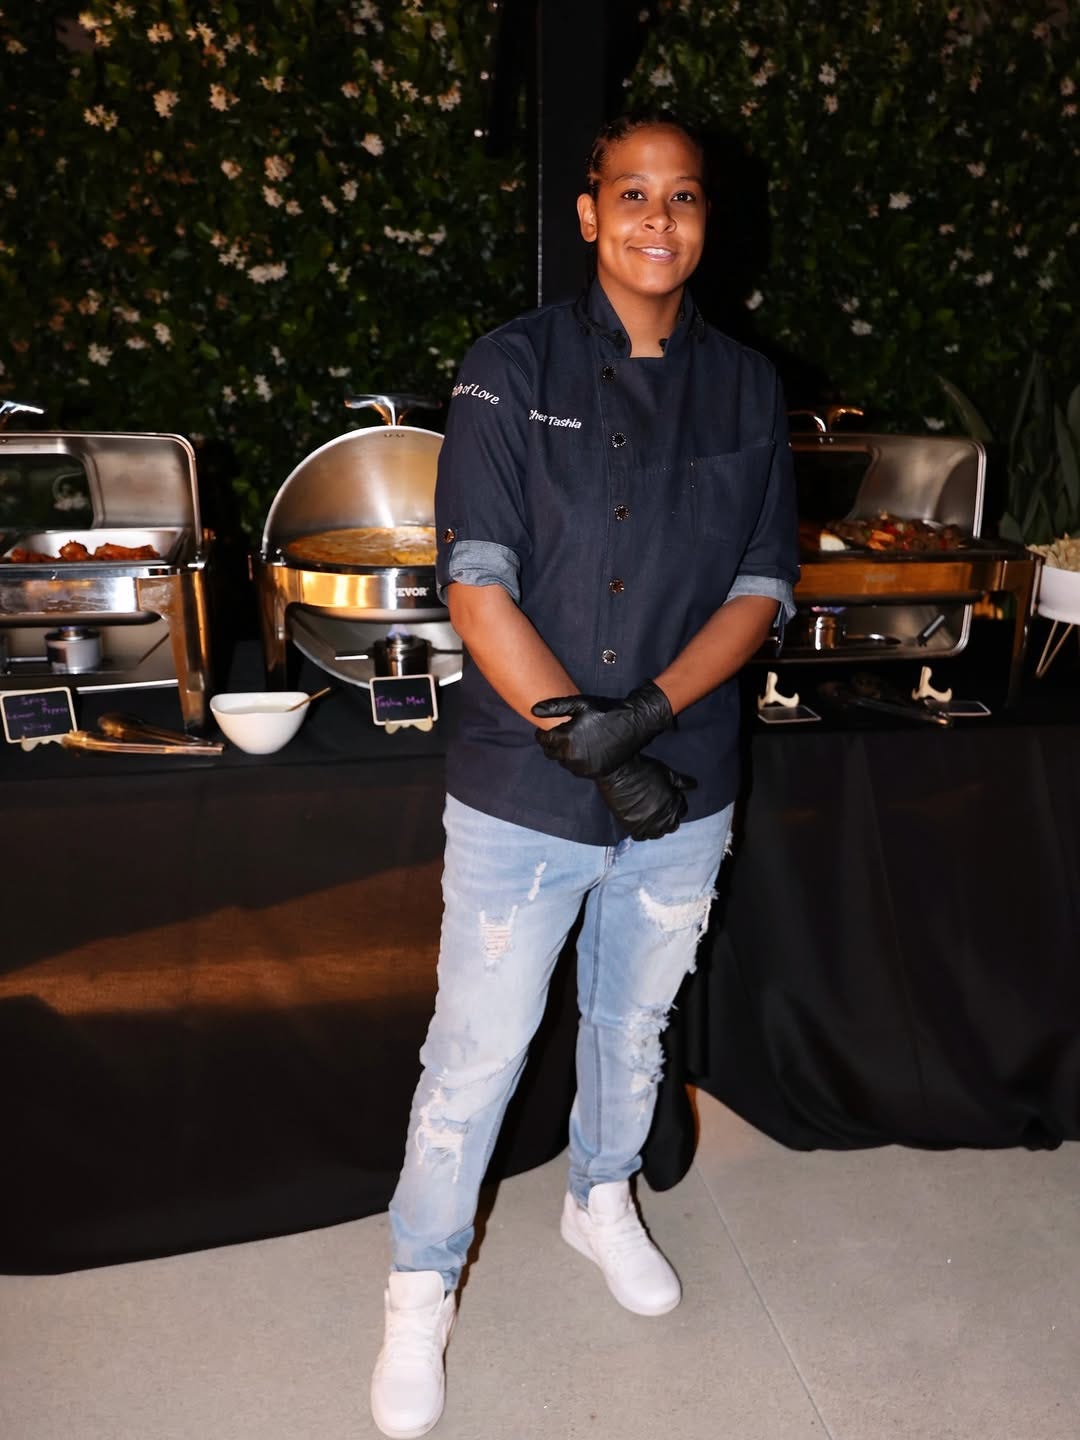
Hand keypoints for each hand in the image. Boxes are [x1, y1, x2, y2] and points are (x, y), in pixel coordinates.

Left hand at [531, 680, 673, 777]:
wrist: (634, 724)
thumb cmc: (606, 711)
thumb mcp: (580, 704)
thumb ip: (555, 707)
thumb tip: (533, 711)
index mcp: (565, 738)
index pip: (542, 739)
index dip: (543, 733)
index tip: (549, 728)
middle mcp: (571, 756)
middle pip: (550, 753)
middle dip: (553, 743)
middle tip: (562, 734)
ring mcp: (583, 767)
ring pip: (563, 762)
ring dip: (565, 753)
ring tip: (576, 740)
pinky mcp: (593, 773)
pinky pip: (577, 769)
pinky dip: (577, 761)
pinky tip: (586, 749)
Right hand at [595, 755, 696, 840]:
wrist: (617, 770)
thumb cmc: (643, 768)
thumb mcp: (666, 772)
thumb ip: (681, 781)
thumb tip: (694, 785)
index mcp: (673, 804)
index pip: (682, 810)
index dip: (677, 802)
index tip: (669, 797)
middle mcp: (662, 818)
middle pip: (672, 825)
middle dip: (670, 816)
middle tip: (659, 806)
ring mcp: (646, 825)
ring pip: (658, 833)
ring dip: (657, 826)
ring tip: (650, 815)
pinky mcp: (630, 826)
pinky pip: (641, 837)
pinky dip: (642, 832)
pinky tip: (640, 822)